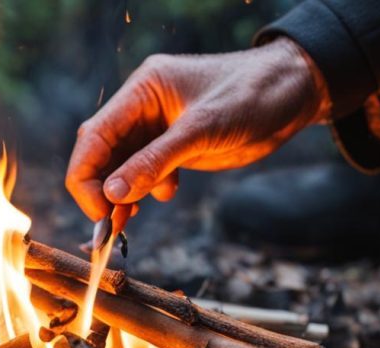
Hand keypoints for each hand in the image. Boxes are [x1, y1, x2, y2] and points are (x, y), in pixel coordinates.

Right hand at [66, 37, 329, 221]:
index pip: (94, 136)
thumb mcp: (201, 130)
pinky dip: (147, 189)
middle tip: (110, 224)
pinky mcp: (175, 146)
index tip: (99, 210)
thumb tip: (114, 194)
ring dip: (123, 194)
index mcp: (142, 91)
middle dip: (102, 189)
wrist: (292, 94)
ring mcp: (158, 128)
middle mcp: (143, 108)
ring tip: (128, 219)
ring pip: (122, 167)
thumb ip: (155, 161)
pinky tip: (166, 193)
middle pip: (101, 154)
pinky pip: (146, 171)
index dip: (87, 176)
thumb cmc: (250, 96)